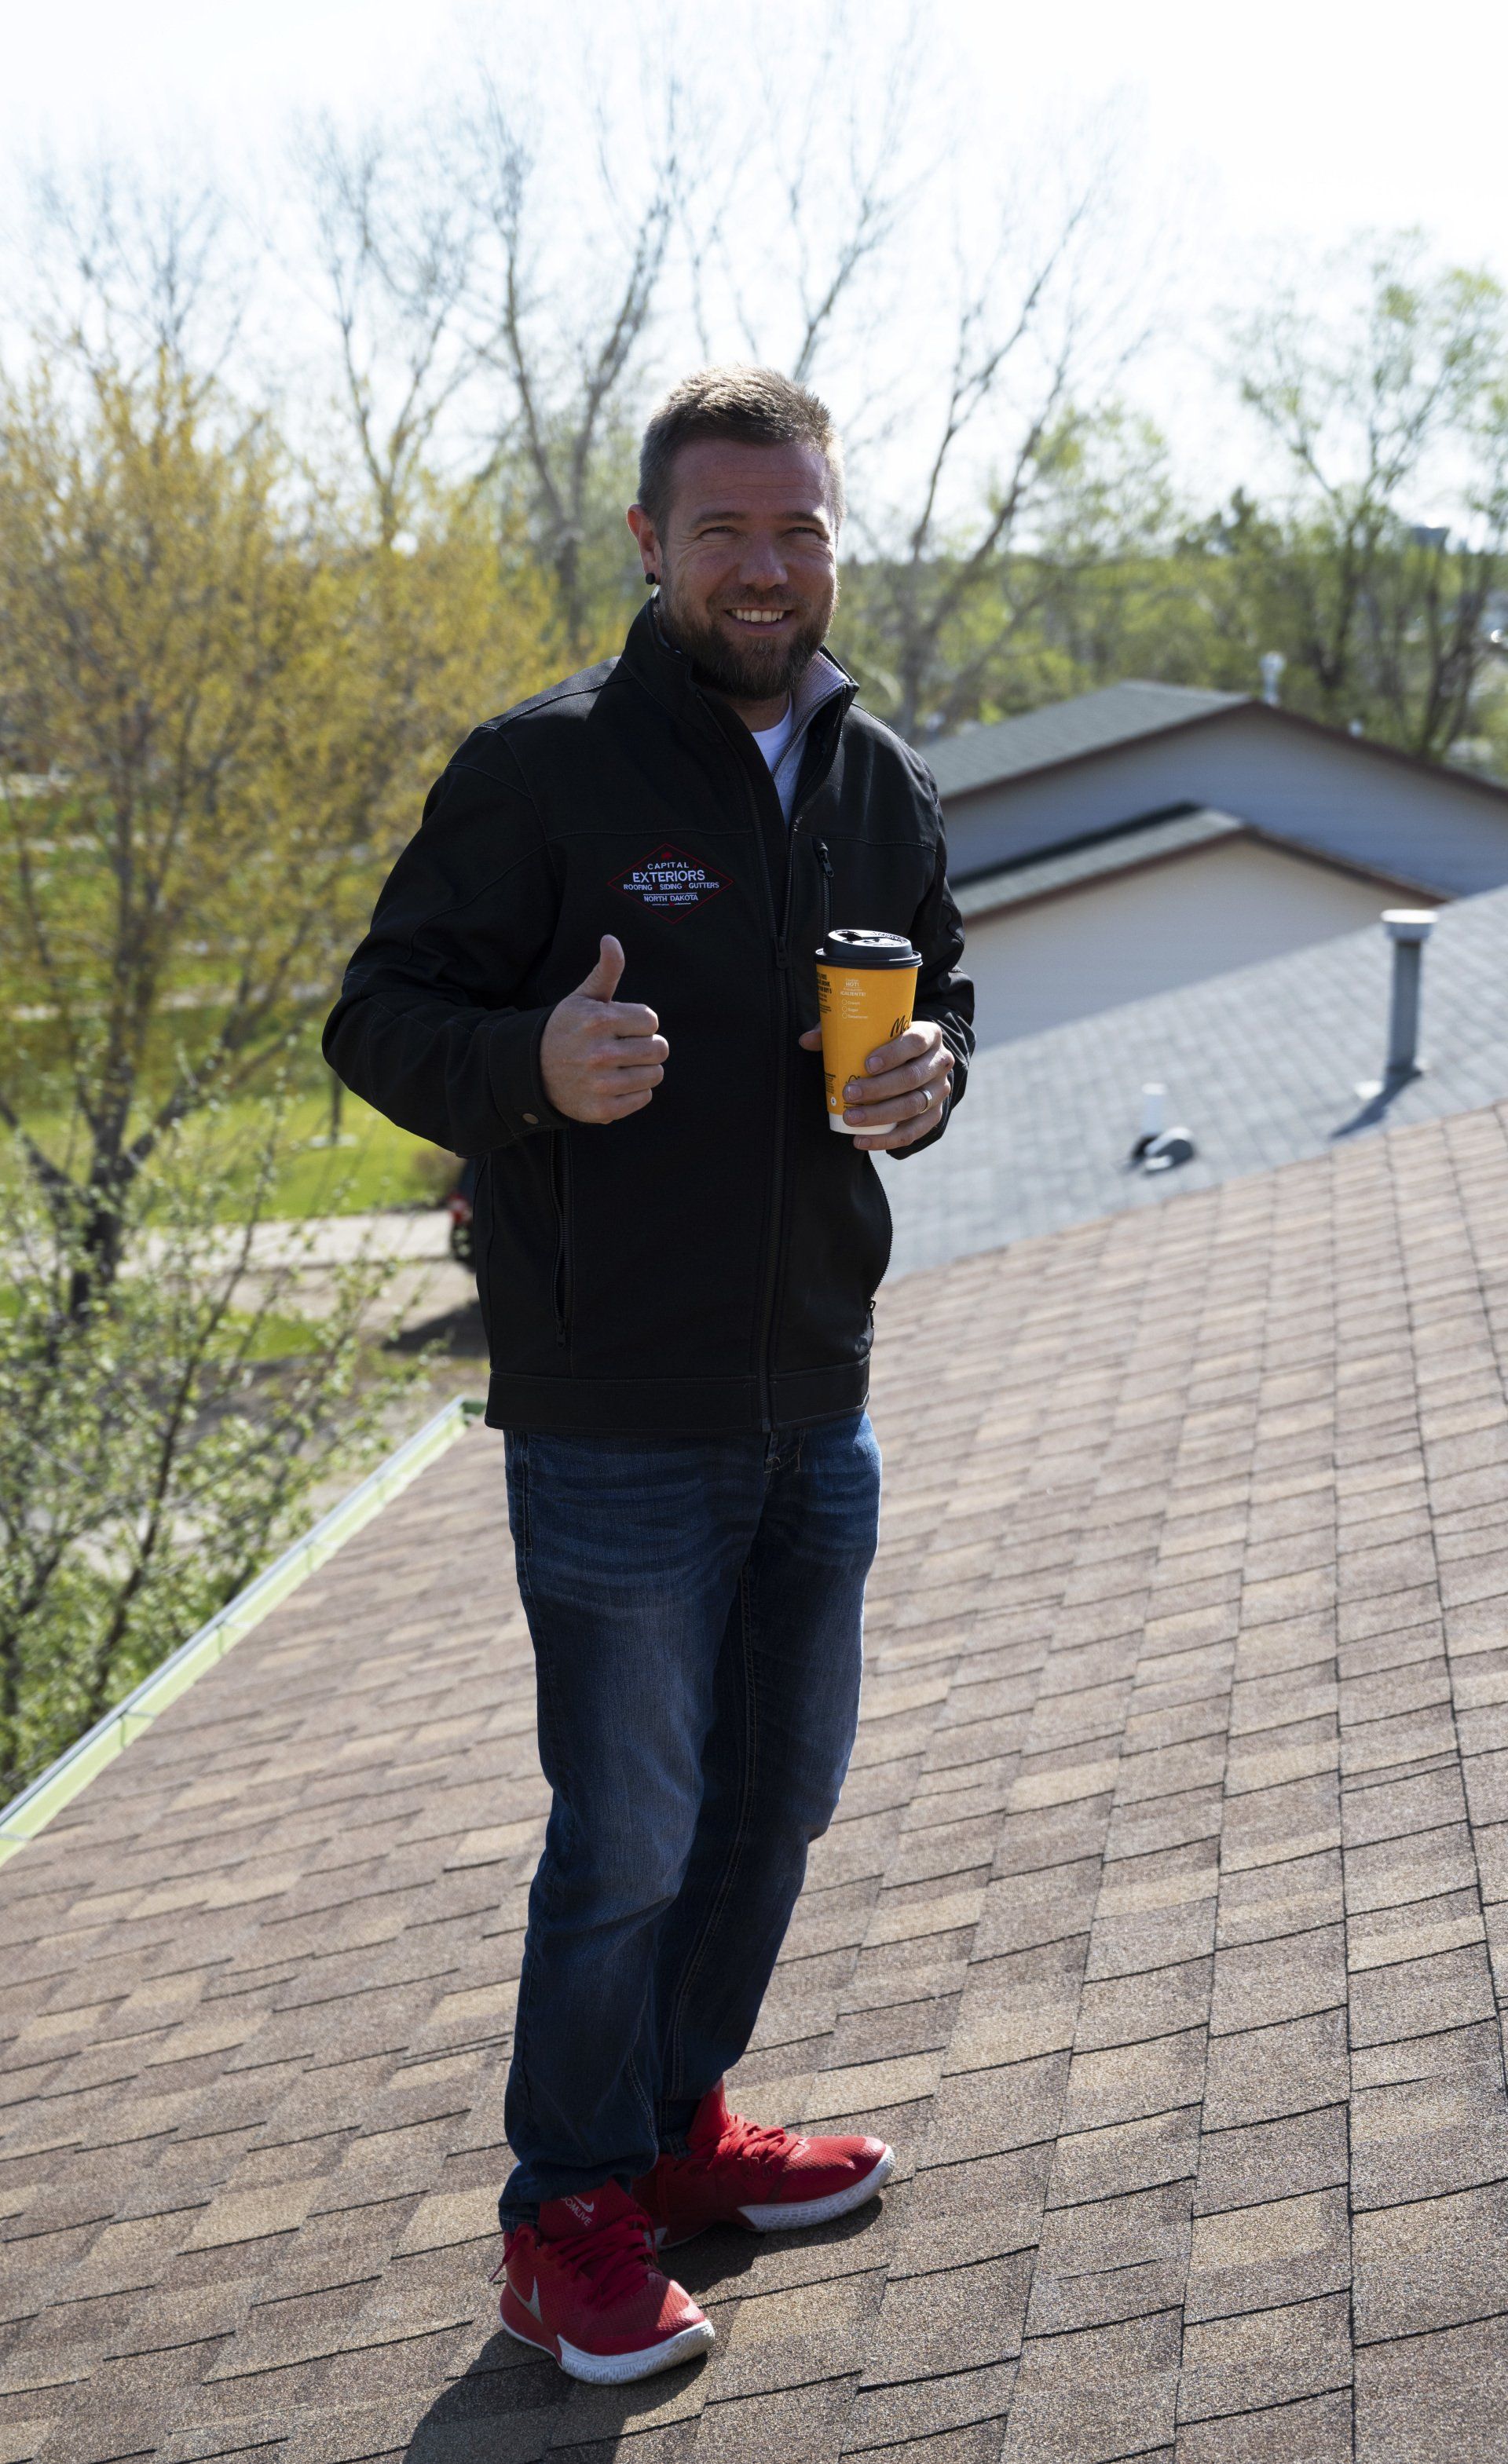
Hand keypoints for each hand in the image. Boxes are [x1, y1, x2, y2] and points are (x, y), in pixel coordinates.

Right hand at [541, 936, 667, 1123]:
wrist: (533, 1071)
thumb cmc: (567, 1029)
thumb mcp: (583, 998)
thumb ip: (605, 970)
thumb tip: (611, 939)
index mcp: (599, 1021)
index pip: (651, 1020)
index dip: (640, 1022)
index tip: (622, 1026)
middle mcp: (600, 1054)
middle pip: (659, 1049)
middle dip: (647, 1045)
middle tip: (626, 1047)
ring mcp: (601, 1084)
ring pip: (655, 1075)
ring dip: (643, 1069)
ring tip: (622, 1065)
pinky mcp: (603, 1110)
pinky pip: (644, 1098)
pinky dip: (636, 1092)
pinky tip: (616, 1083)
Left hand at [798, 1017, 954, 1150]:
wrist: (916, 1061)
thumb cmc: (887, 1043)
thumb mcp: (870, 1031)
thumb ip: (840, 1031)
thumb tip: (806, 1040)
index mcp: (929, 1035)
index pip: (915, 1042)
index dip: (894, 1053)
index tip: (867, 1064)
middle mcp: (940, 1062)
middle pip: (912, 1077)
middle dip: (879, 1089)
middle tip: (849, 1094)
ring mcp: (940, 1091)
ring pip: (913, 1106)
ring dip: (880, 1115)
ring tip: (851, 1119)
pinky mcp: (934, 1114)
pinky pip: (913, 1132)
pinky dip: (886, 1140)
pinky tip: (861, 1141)